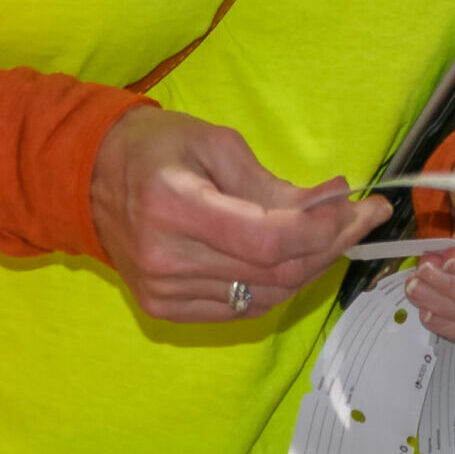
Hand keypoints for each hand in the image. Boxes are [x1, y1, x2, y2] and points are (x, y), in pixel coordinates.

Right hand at [90, 106, 387, 322]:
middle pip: (274, 271)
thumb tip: (336, 203)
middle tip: (362, 219)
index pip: (268, 239)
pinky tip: (294, 258)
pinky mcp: (163, 308)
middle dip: (332, 246)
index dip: (325, 230)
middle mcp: (165, 257)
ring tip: (332, 234)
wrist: (91, 179)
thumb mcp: (218, 145)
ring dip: (311, 267)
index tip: (364, 209)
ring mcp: (162, 290)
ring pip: (266, 296)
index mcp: (174, 205)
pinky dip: (278, 286)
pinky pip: (242, 308)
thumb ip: (275, 184)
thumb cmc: (157, 149)